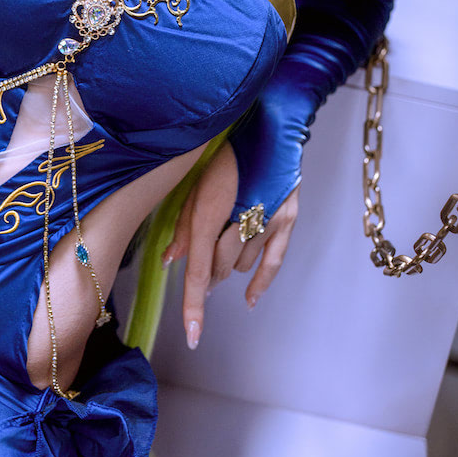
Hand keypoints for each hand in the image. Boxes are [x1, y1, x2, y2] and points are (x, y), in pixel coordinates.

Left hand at [161, 143, 299, 348]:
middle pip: (219, 269)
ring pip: (241, 265)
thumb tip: (169, 260)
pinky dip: (260, 281)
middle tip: (201, 261)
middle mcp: (243, 218)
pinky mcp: (288, 218)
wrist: (270, 122)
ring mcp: (269, 220)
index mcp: (212, 209)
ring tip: (224, 239)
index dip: (194, 304)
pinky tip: (250, 299)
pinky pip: (273, 261)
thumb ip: (183, 224)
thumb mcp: (195, 180)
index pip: (200, 269)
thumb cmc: (225, 147)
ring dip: (228, 265)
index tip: (193, 334)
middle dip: (207, 273)